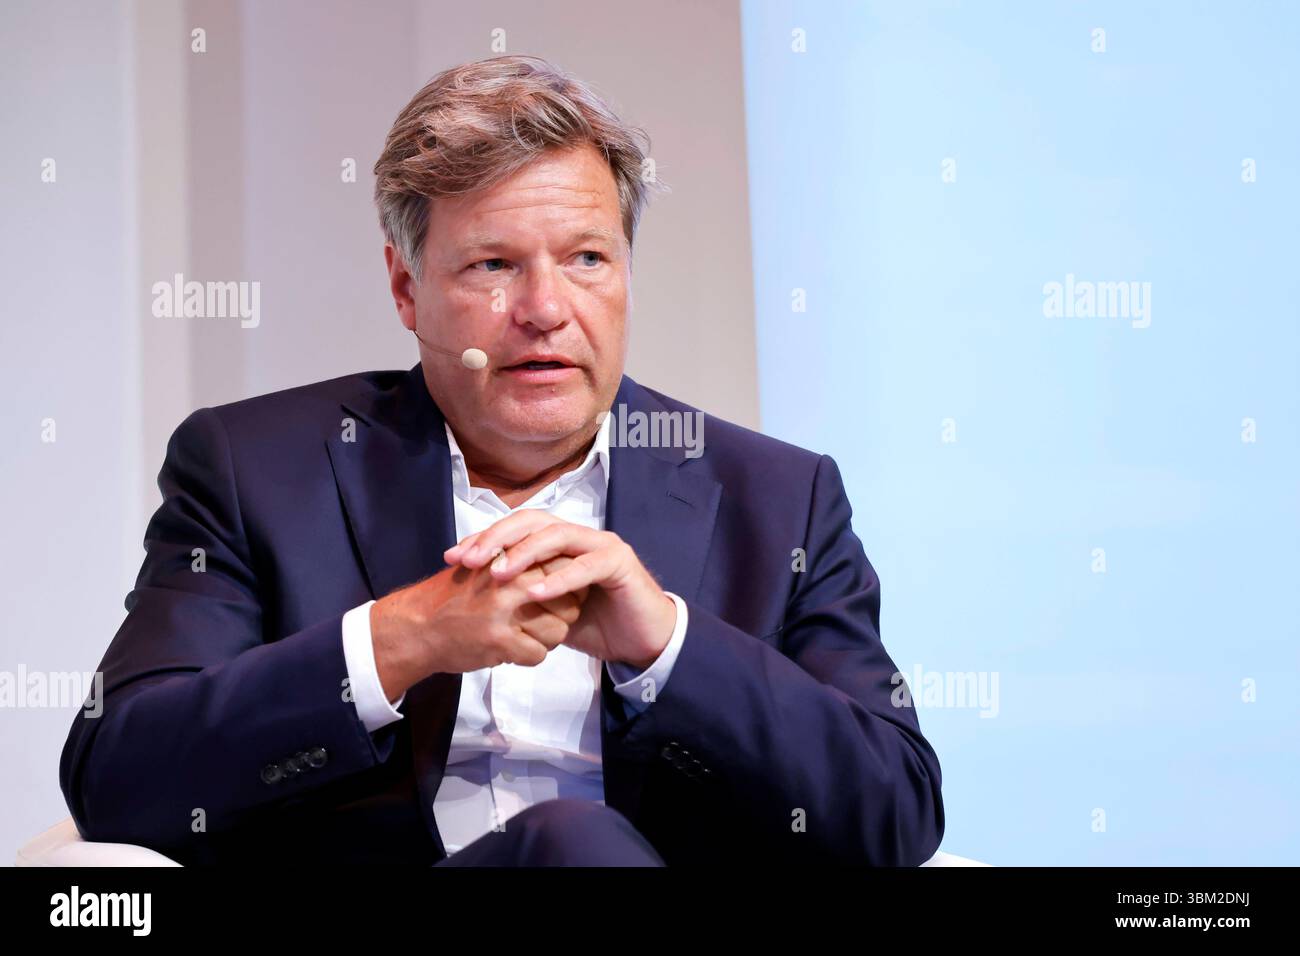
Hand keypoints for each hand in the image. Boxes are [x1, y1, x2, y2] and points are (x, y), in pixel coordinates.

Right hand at [370, 554, 588, 701]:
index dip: (568, 588)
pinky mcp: (498, 641)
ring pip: (558, 631)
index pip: (565, 570)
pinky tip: (513, 650)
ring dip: (547, 639)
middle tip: (544, 621)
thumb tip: (566, 565)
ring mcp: (504, 612)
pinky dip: (530, 656)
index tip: (557, 597)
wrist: (417, 626)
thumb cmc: (455, 596)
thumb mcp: (487, 565)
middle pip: (570, 602)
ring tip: (527, 636)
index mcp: (511, 559)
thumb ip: (522, 561)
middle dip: (563, 616)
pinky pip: (538, 654)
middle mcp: (510, 581)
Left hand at [443, 512, 676, 670]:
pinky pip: (585, 566)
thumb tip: (476, 597)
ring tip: (499, 573)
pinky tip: (535, 593)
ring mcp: (601, 545)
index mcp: (560, 543)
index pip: (516, 528)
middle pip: (533, 521)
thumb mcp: (547, 612)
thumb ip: (520, 597)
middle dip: (497, 538)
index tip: (453, 559)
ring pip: (558, 535)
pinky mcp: (620, 562)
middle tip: (469, 560)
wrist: (642, 641)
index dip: (484, 538)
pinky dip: (559, 578)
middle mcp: (579, 536)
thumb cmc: (596, 625)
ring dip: (525, 552)